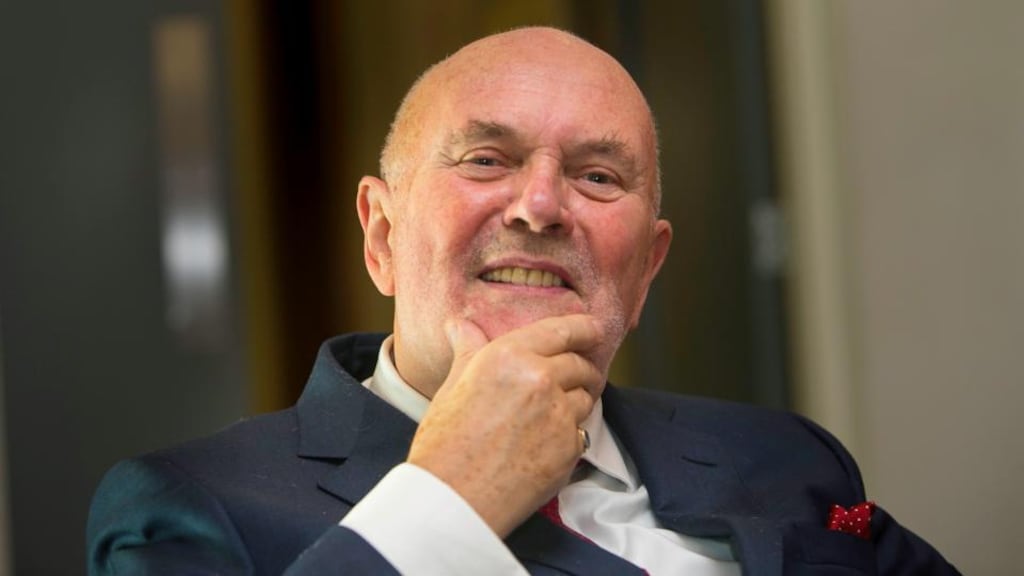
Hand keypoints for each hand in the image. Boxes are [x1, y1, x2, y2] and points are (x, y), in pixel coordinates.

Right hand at [406, 314, 604, 537]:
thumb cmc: (444, 444)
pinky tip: (545, 444)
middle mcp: (539, 378)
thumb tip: (461, 325)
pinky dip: (570, 435)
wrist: (452, 499)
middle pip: (580, 365)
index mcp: (509, 355)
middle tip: (576, 376)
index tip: (594, 329)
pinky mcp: (570, 448)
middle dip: (582, 368)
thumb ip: (469, 351)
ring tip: (552, 415)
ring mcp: (559, 414)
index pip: (562, 330)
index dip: (584, 327)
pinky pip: (581, 433)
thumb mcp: (453, 387)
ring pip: (585, 398)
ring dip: (577, 401)